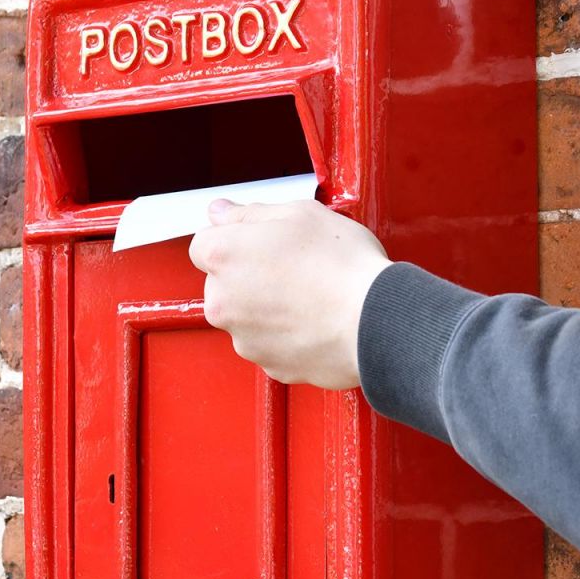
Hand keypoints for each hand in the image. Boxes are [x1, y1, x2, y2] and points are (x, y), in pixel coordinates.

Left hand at [188, 199, 391, 388]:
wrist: (376, 324)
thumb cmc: (344, 267)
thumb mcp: (300, 214)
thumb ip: (250, 213)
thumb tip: (222, 212)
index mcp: (223, 257)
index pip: (203, 244)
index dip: (234, 239)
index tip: (260, 241)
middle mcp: (222, 302)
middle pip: (222, 283)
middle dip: (249, 274)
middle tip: (293, 266)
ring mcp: (244, 339)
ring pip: (246, 316)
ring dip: (267, 306)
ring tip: (310, 294)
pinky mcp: (269, 365)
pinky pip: (270, 343)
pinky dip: (286, 334)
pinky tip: (315, 319)